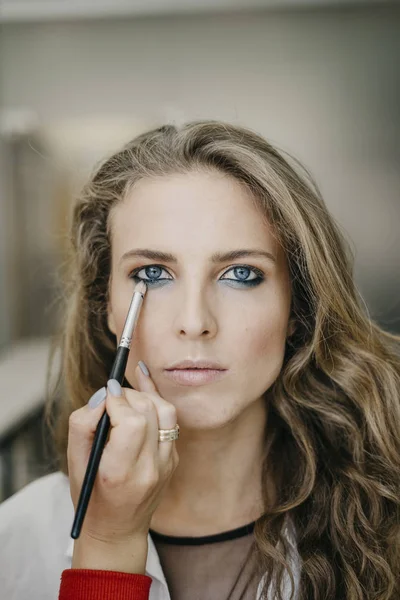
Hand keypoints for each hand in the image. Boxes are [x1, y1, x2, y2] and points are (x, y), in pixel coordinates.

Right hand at [67, 363, 178, 571]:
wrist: (117, 530)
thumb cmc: (90, 495)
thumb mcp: (74, 463)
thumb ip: (83, 424)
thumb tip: (104, 394)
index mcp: (120, 473)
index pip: (131, 422)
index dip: (118, 400)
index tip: (106, 392)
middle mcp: (149, 469)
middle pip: (149, 411)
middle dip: (129, 395)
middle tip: (113, 394)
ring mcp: (166, 464)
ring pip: (166, 411)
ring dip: (146, 396)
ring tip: (127, 396)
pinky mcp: (173, 459)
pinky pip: (171, 422)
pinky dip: (156, 405)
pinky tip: (142, 395)